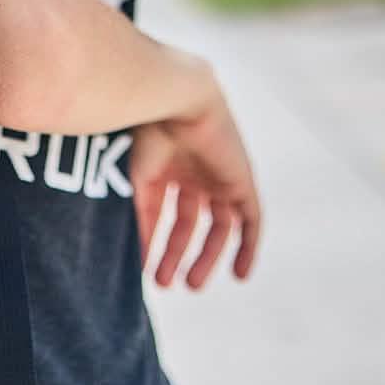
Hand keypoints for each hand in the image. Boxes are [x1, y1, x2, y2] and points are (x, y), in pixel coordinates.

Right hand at [131, 81, 261, 289]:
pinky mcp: (242, 181)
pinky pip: (251, 221)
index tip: (142, 272)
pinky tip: (240, 275)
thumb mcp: (136, 179)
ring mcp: (218, 177)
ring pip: (218, 227)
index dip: (152, 243)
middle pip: (188, 225)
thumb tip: (132, 256)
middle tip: (167, 285)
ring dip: (206, 256)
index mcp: (163, 169)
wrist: (176, 100)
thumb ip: (137, 216)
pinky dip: (248, 248)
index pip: (159, 215)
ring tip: (192, 284)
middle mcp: (191, 174)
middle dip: (177, 255)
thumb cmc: (146, 133)